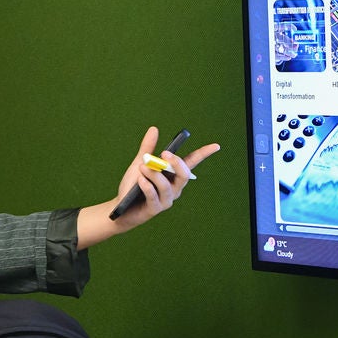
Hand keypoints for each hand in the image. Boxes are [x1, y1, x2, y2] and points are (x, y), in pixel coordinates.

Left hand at [79, 126, 221, 244]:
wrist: (121, 208)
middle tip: (164, 153)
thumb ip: (147, 149)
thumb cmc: (133, 186)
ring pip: (167, 185)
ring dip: (154, 174)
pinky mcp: (155, 209)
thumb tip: (154, 128)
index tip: (216, 146)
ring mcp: (166, 200)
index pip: (191, 163)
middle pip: (184, 175)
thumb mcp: (139, 164)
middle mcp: (174, 188)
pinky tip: (140, 180)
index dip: (204, 154)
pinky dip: (147, 187)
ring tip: (142, 167)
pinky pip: (154, 196)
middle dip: (176, 163)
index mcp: (173, 176)